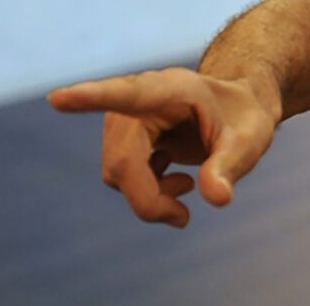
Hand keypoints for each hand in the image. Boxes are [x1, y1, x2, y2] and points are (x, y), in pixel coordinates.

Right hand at [48, 67, 278, 227]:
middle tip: (183, 219)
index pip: (126, 95)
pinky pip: (121, 175)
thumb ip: (231, 165)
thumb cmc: (244, 117)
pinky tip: (177, 182)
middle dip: (148, 197)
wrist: (238, 109)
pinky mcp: (124, 137)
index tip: (58, 99)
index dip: (91, 99)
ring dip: (149, 195)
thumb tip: (216, 198)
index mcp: (170, 89)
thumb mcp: (251, 139)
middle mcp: (139, 100)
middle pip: (122, 160)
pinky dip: (146, 191)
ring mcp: (127, 119)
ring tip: (187, 186)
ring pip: (117, 172)